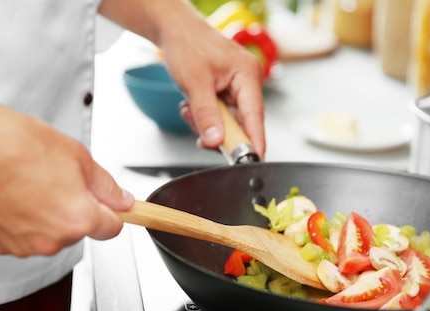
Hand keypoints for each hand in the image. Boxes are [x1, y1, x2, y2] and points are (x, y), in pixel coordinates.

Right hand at [0, 54, 134, 256]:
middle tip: (58, 179)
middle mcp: (51, 240)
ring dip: (48, 216)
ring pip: (51, 235)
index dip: (111, 212)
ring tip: (30, 183)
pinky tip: (12, 194)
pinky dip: (22, 220)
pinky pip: (24, 236)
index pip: (112, 229)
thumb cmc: (12, 143)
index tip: (108, 204)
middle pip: (79, 231)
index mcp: (77, 218)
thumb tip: (121, 200)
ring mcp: (23, 245)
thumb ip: (105, 186)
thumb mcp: (76, 155)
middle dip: (76, 209)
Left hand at [162, 13, 265, 159]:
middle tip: (201, 135)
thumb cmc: (187, 45)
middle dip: (218, 131)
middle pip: (241, 124)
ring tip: (189, 107)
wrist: (174, 30)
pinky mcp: (224, 94)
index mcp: (247, 75)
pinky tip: (191, 105)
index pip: (255, 116)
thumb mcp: (194, 82)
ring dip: (206, 123)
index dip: (254, 142)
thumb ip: (206, 114)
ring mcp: (235, 89)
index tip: (252, 161)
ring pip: (226, 123)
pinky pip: (218, 117)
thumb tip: (215, 140)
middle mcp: (246, 83)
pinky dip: (203, 117)